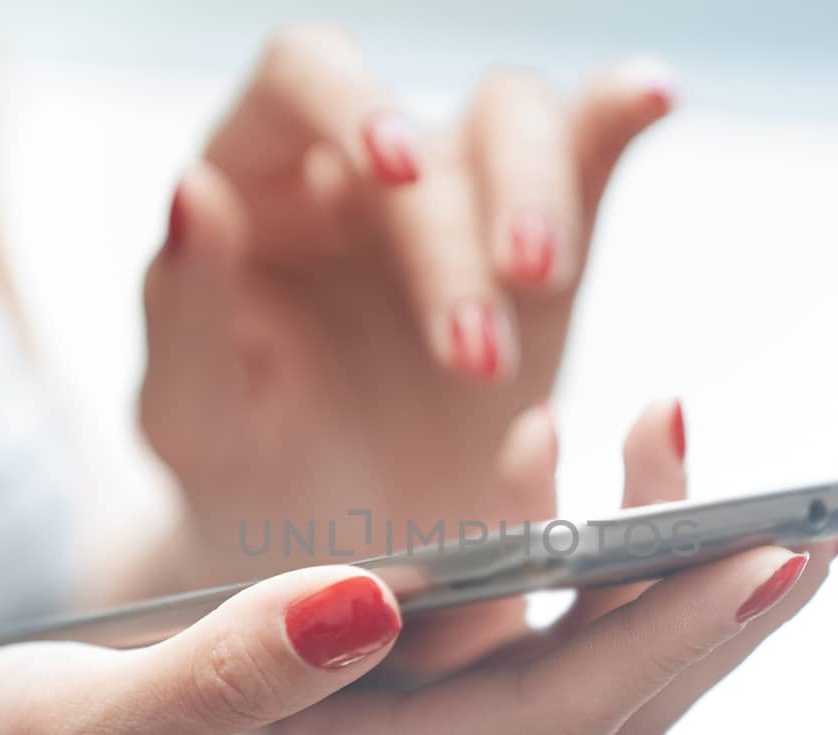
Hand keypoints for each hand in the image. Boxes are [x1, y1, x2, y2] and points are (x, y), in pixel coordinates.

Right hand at [0, 412, 835, 734]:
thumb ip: (225, 674)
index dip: (675, 631)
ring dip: (635, 571)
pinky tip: (548, 486)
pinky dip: (534, 564)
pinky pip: (475, 636)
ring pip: (547, 659)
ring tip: (681, 449)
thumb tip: (372, 589)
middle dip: (706, 603)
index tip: (777, 550)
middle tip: (806, 510)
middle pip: (593, 690)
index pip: (558, 708)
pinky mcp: (336, 700)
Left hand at [140, 25, 676, 580]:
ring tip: (539, 293)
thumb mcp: (194, 423)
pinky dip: (622, 115)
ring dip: (544, 200)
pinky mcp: (532, 245)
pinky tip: (655, 101)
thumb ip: (182, 312)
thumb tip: (191, 191)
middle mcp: (360, 173)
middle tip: (475, 359)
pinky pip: (587, 149)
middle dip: (459, 239)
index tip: (393, 172)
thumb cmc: (249, 475)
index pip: (303, 76)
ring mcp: (455, 201)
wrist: (338, 555)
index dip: (352, 104)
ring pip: (519, 126)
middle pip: (433, 132)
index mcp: (257, 182)